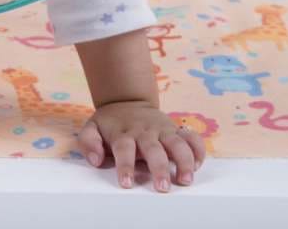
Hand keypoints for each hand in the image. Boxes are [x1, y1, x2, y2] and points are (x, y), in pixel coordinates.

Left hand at [78, 100, 205, 190]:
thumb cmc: (110, 123)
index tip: (126, 183)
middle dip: (159, 168)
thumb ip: (89, 142)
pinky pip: (193, 138)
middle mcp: (145, 132)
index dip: (125, 165)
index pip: (123, 148)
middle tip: (161, 187)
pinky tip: (198, 165)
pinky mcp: (177, 130)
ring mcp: (163, 130)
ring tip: (185, 180)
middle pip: (153, 149)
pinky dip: (198, 150)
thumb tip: (95, 159)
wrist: (127, 100)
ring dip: (184, 161)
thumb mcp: (92, 127)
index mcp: (124, 133)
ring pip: (177, 144)